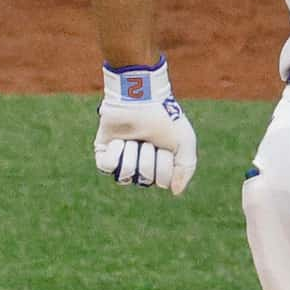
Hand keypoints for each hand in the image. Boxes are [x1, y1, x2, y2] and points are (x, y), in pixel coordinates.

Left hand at [94, 58, 196, 195]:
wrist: (140, 98)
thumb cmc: (164, 117)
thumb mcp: (185, 141)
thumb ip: (186, 168)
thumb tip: (175, 191)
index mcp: (162, 166)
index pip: (162, 182)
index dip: (165, 164)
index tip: (166, 146)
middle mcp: (142, 167)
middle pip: (144, 178)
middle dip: (148, 156)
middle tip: (148, 139)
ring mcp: (123, 161)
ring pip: (126, 174)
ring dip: (132, 152)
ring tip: (134, 138)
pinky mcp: (104, 153)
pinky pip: (107, 167)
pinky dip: (115, 152)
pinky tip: (119, 140)